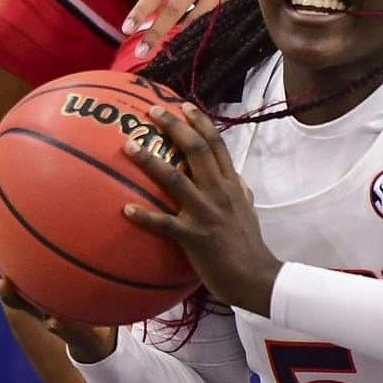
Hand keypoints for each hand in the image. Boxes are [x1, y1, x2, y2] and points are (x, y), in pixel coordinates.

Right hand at [0, 219, 117, 362]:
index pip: (1, 257)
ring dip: (9, 294)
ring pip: (20, 303)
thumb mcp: (75, 271)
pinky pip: (57, 327)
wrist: (93, 333)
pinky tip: (54, 320)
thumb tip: (68, 208)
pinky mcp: (64, 329)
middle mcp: (29, 294)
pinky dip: (54, 323)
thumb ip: (69, 247)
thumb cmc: (77, 296)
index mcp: (28, 279)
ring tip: (2, 283)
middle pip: (0, 274)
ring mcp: (42, 311)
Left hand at [119, 103, 283, 314]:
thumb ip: (240, 191)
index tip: (185, 105)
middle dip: (175, 127)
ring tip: (129, 147)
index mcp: (231, 185)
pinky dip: (145, 216)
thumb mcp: (249, 210)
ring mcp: (206, 214)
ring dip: (150, 162)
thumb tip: (236, 178)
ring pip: (176, 180)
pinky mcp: (194, 238)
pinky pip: (165, 224)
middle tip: (153, 111)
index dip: (201, 122)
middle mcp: (219, 193)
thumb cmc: (249, 245)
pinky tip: (126, 210)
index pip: (217, 145)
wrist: (256, 277)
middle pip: (197, 150)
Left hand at [123, 0, 254, 59]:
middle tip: (141, 53)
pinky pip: (213, 23)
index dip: (140, 11)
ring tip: (167, 54)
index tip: (126, 30)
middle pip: (173, 9)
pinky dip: (201, 35)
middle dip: (155, 33)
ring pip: (195, 20)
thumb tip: (150, 18)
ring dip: (180, 39)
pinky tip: (194, 46)